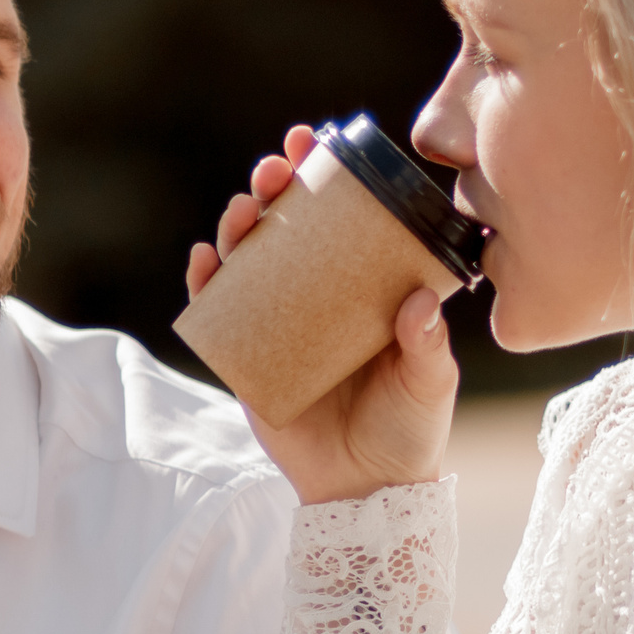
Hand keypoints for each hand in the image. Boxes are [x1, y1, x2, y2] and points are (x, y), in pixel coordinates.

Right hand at [187, 125, 458, 504]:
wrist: (368, 492)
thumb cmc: (410, 429)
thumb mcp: (430, 383)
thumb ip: (426, 345)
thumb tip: (419, 305)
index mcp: (363, 288)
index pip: (342, 218)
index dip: (325, 176)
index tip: (316, 141)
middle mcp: (318, 296)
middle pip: (286, 227)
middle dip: (274, 188)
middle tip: (275, 169)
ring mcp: (278, 323)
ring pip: (246, 259)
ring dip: (237, 225)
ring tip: (243, 210)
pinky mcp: (247, 358)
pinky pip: (217, 313)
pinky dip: (205, 282)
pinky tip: (203, 261)